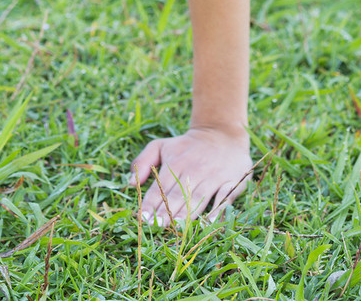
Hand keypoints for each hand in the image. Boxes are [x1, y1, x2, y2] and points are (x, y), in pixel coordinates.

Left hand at [130, 124, 250, 224]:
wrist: (221, 133)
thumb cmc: (186, 146)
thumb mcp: (161, 145)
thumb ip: (143, 161)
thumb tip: (129, 183)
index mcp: (174, 163)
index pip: (160, 187)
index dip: (151, 203)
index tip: (142, 219)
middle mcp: (193, 170)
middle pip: (178, 195)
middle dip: (167, 211)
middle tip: (156, 227)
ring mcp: (213, 176)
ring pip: (198, 197)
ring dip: (187, 213)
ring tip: (176, 227)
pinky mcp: (231, 181)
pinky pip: (224, 196)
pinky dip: (218, 208)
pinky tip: (210, 221)